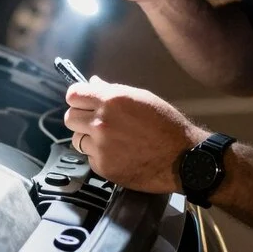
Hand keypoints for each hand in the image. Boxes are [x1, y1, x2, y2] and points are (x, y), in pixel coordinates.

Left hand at [64, 76, 205, 193]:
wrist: (182, 158)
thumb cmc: (166, 125)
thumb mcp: (141, 98)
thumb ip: (113, 91)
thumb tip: (93, 84)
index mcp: (111, 100)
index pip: (73, 95)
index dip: (77, 98)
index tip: (81, 102)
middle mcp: (101, 122)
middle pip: (69, 118)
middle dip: (80, 118)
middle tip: (93, 122)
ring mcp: (101, 146)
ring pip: (77, 140)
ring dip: (88, 139)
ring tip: (108, 140)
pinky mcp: (103, 167)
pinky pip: (90, 157)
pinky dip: (99, 156)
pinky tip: (118, 154)